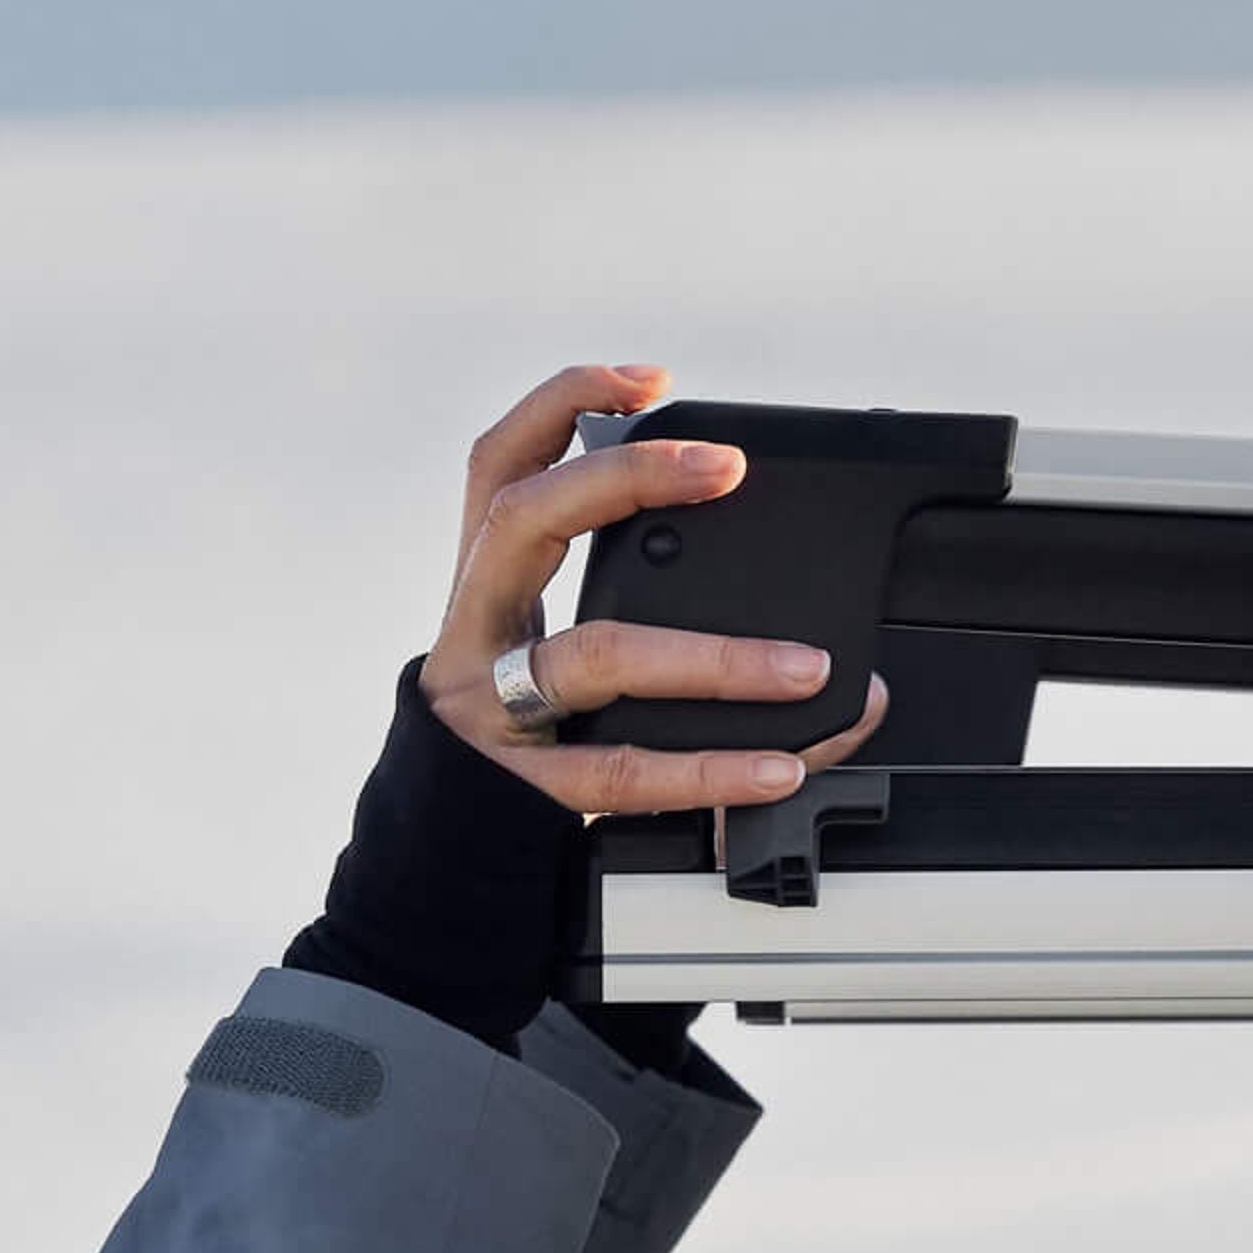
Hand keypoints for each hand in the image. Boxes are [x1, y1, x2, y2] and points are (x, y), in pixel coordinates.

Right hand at [421, 365, 886, 817]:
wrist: (435, 871)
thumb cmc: (519, 753)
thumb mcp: (558, 665)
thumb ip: (653, 628)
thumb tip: (818, 644)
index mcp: (484, 590)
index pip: (502, 465)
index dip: (563, 405)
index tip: (651, 381)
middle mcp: (471, 635)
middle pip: (523, 519)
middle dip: (627, 475)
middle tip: (726, 469)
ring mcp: (487, 711)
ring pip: (593, 656)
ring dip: (712, 656)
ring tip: (802, 666)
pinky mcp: (520, 792)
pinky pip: (621, 773)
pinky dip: (709, 768)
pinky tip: (779, 766)